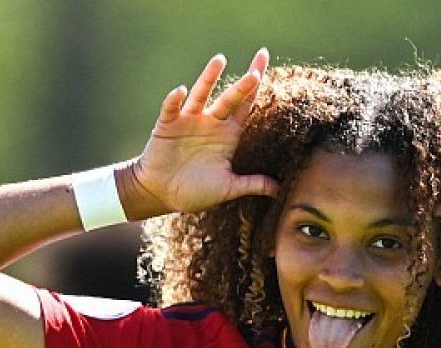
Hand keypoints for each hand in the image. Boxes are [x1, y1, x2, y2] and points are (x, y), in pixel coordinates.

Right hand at [128, 49, 279, 216]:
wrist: (161, 194)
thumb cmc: (195, 191)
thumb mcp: (227, 189)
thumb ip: (251, 184)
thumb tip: (279, 190)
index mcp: (228, 135)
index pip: (247, 108)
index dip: (256, 90)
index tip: (266, 71)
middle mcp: (211, 123)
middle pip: (231, 98)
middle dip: (244, 83)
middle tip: (258, 65)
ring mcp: (189, 121)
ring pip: (201, 95)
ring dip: (209, 78)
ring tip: (220, 60)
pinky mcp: (167, 125)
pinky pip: (171, 109)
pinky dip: (175, 99)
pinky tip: (181, 90)